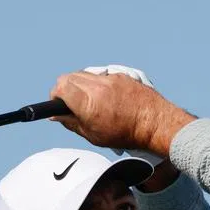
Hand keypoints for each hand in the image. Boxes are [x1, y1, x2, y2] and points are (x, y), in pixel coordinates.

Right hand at [49, 71, 195, 156]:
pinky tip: (104, 97)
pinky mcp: (120, 75)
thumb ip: (71, 123)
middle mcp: (97, 87)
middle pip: (68, 77)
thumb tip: (55, 115)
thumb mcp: (93, 135)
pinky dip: (96, 83)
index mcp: (88, 103)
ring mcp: (109, 78)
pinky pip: (100, 74)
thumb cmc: (126, 134)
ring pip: (83, 74)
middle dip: (65, 89)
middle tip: (70, 103)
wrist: (154, 123)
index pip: (60, 87)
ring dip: (79, 84)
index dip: (55, 96)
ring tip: (88, 100)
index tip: (57, 103)